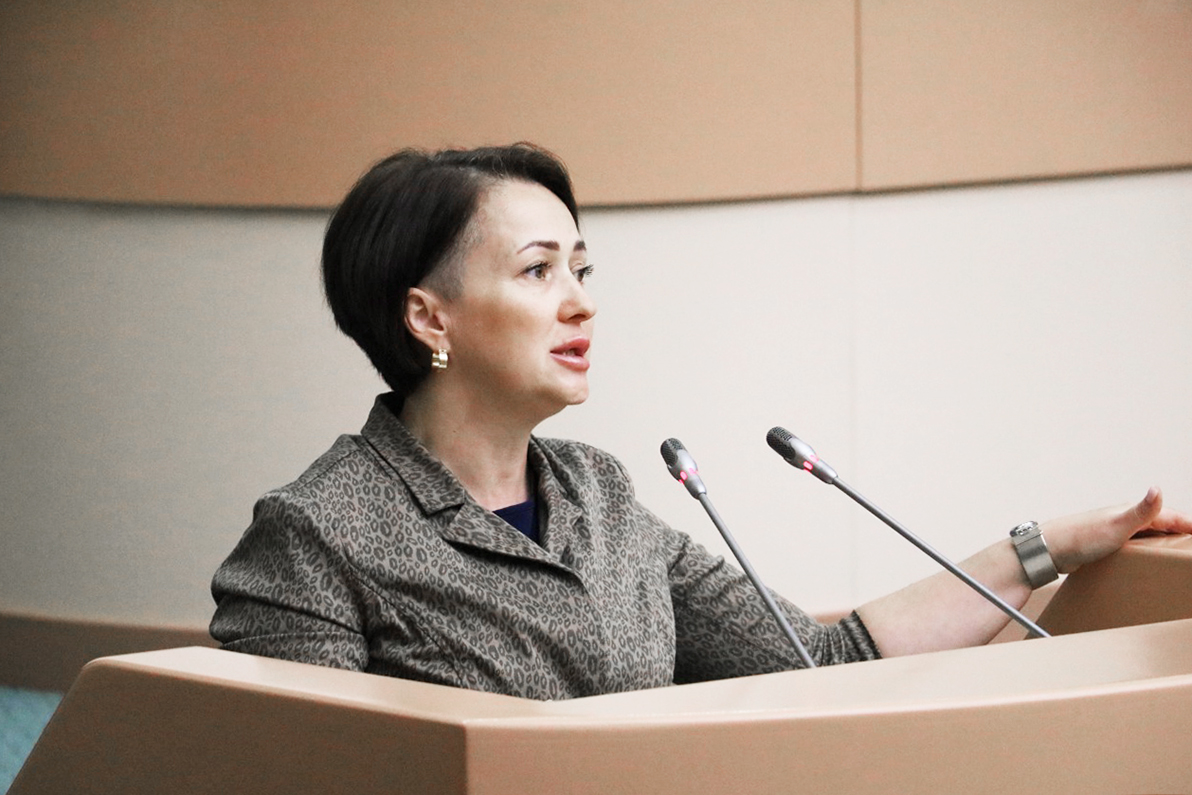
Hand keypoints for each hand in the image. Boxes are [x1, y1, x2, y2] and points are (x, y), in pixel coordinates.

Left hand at [1041, 487, 1191, 573]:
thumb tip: (1157, 489)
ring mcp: (1115, 530)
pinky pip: (1135, 545)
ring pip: (1148, 534)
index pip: (1170, 516)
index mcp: (1131, 513)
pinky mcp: (1107, 543)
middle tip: (1190, 546)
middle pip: (1161, 524)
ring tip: (1176, 553)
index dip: (1188, 524)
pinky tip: (1147, 560)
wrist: (1050, 550)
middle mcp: (1125, 518)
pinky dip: (1147, 550)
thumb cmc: (1081, 537)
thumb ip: (1141, 511)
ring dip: (1163, 541)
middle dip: (1179, 532)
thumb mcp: (1117, 526)